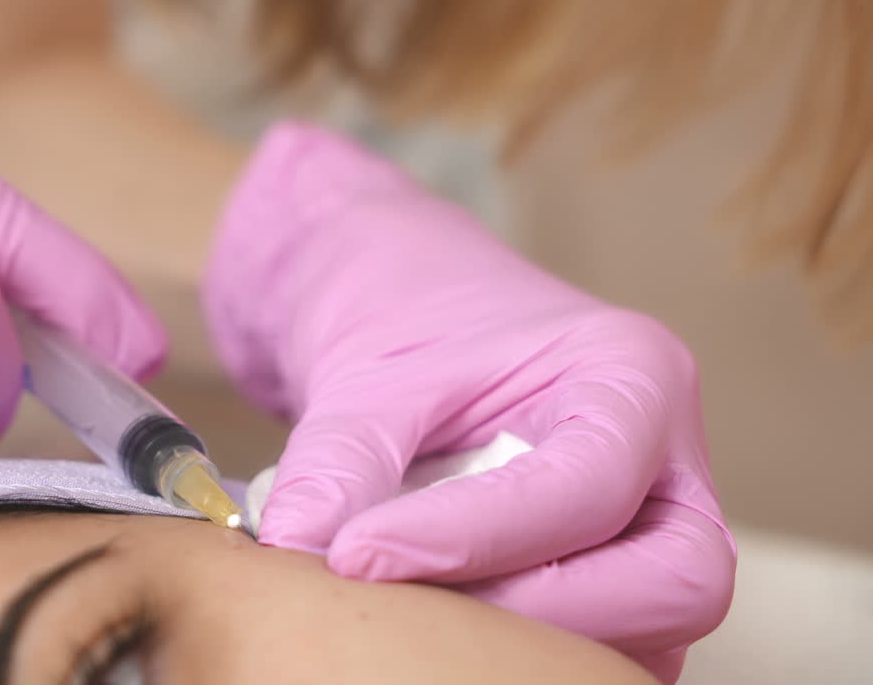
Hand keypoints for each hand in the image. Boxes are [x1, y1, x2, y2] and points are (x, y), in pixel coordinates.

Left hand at [204, 122, 734, 682]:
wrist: (415, 324)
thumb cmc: (411, 332)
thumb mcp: (366, 379)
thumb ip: (337, 464)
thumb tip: (299, 550)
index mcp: (632, 375)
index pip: (588, 487)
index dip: (475, 538)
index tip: (357, 556)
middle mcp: (671, 463)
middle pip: (678, 581)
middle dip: (545, 615)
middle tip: (413, 610)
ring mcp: (660, 532)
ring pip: (654, 633)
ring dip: (533, 642)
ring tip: (415, 613)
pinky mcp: (624, 585)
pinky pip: (612, 646)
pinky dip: (529, 652)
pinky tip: (441, 626)